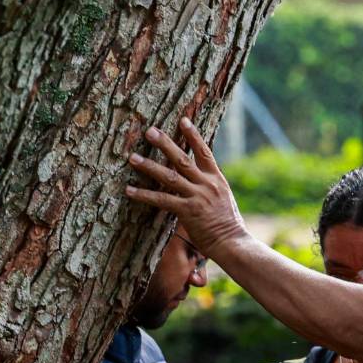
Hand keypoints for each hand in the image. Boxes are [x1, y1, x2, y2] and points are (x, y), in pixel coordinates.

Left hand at [125, 119, 250, 259]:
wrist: (232, 243)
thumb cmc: (228, 225)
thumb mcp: (224, 200)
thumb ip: (210, 187)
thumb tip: (198, 180)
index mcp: (217, 179)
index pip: (204, 152)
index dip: (193, 135)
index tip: (182, 120)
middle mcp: (206, 184)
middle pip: (182, 159)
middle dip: (165, 143)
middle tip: (149, 131)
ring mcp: (197, 197)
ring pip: (169, 176)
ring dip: (149, 166)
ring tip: (132, 157)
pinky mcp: (187, 211)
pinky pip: (161, 200)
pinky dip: (144, 194)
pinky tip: (129, 190)